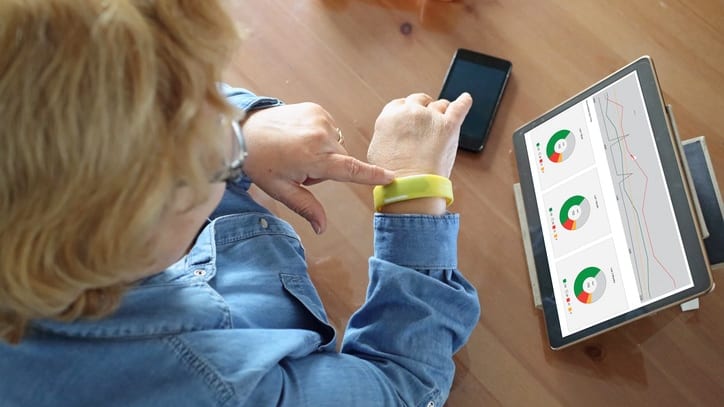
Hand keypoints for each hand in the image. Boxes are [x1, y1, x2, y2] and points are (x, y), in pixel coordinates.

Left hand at [240, 103, 394, 233]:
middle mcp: (320, 135)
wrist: (244, 130)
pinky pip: (330, 131)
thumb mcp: (281, 190)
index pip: (349, 169)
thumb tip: (322, 228)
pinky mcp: (317, 109)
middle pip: (341, 161)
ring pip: (336, 146)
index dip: (371, 175)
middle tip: (300, 168)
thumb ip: (306, 207)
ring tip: (298, 151)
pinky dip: (320, 137)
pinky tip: (300, 138)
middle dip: (327, 168)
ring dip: (324, 153)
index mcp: (312, 157)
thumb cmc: (261, 162)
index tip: (391, 177)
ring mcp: (320, 118)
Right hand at [367, 93, 471, 177]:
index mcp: (389, 115)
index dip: (408, 111)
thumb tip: (395, 132)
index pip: (401, 104)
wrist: (410, 186)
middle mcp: (410, 111)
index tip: (411, 117)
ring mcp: (431, 117)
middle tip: (427, 120)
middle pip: (420, 100)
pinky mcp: (449, 125)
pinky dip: (464, 102)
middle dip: (423, 108)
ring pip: (439, 105)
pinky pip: (460, 107)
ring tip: (442, 122)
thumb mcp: (378, 149)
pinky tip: (466, 99)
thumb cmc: (393, 175)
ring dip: (441, 112)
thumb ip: (387, 134)